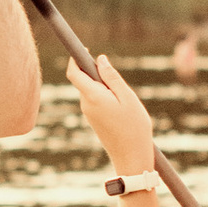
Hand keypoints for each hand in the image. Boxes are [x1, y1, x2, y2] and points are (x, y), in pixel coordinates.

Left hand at [67, 51, 157, 174]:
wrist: (131, 157)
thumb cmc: (134, 127)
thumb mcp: (127, 97)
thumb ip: (112, 77)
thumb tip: (100, 59)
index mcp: (92, 96)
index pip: (74, 72)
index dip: (75, 58)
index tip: (84, 49)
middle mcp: (86, 104)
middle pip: (84, 79)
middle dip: (98, 73)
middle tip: (119, 82)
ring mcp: (88, 113)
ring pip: (92, 90)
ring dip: (105, 87)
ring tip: (125, 100)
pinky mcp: (94, 119)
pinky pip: (96, 100)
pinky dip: (107, 97)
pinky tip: (123, 109)